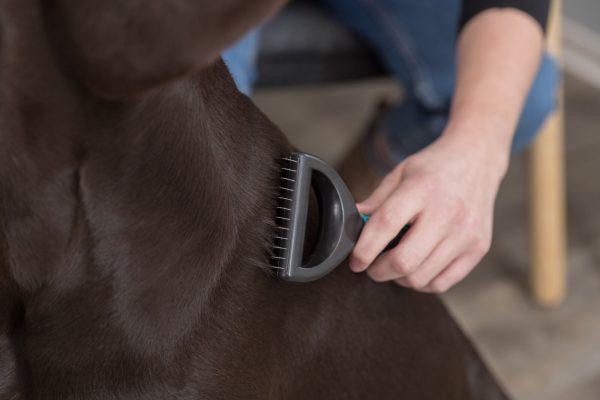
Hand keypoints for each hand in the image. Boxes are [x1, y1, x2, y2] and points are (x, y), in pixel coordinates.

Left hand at [348, 130, 507, 292]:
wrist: (477, 159)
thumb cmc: (434, 167)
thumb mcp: (400, 173)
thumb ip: (376, 201)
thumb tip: (351, 226)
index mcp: (422, 188)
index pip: (386, 224)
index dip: (364, 249)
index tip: (356, 261)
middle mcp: (447, 212)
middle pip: (404, 260)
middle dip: (378, 271)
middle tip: (372, 266)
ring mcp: (466, 233)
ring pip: (420, 277)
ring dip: (399, 278)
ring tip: (394, 265)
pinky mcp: (478, 248)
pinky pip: (441, 283)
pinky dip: (422, 283)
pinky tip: (416, 268)